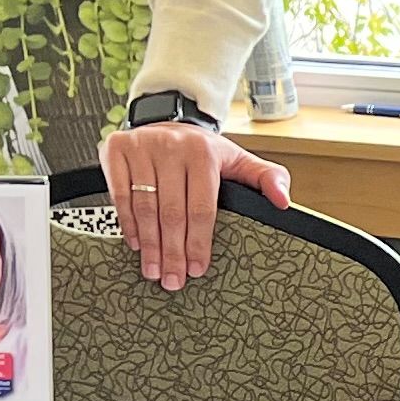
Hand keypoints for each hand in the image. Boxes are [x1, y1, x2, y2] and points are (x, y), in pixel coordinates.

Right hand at [102, 113, 294, 291]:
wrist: (168, 120)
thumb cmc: (203, 151)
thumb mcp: (238, 160)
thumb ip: (267, 179)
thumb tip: (283, 201)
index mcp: (203, 152)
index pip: (202, 207)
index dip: (198, 242)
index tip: (197, 269)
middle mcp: (171, 146)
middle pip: (172, 212)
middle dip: (172, 252)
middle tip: (173, 280)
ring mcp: (141, 146)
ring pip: (145, 206)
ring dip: (150, 244)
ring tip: (154, 270)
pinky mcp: (116, 149)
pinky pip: (119, 194)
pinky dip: (128, 222)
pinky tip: (136, 244)